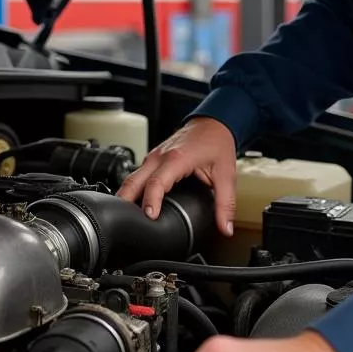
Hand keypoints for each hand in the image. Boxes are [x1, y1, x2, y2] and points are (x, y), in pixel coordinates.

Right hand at [117, 117, 236, 232]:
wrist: (214, 123)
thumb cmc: (217, 143)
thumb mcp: (226, 175)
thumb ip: (225, 204)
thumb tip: (225, 228)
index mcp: (176, 159)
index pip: (155, 184)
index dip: (150, 202)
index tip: (149, 218)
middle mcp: (160, 157)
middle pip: (133, 182)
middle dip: (126, 204)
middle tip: (128, 224)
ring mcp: (154, 156)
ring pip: (131, 178)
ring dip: (127, 197)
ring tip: (128, 219)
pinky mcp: (153, 158)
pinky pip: (137, 175)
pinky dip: (133, 190)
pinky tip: (136, 203)